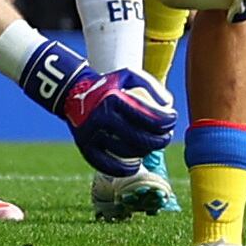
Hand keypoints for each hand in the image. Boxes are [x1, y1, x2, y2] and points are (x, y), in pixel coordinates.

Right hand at [17, 40, 174, 175]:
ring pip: (126, 151)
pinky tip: (135, 165)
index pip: (148, 116)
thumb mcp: (128, 75)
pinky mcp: (84, 146)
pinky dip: (123, 169)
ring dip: (145, 152)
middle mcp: (102, 117)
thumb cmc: (108, 84)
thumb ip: (150, 85)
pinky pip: (106, 164)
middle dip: (160, 140)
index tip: (173, 120)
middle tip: (166, 137)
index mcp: (114, 98)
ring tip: (152, 147)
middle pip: (140, 137)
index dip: (166, 121)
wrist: (73, 92)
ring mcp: (92, 134)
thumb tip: (168, 105)